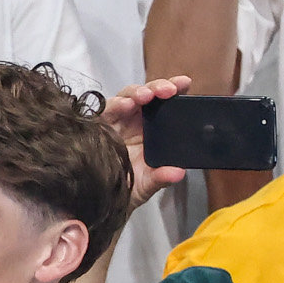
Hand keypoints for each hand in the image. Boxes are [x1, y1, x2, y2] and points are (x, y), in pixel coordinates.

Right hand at [101, 76, 191, 209]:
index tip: (185, 83)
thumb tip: (178, 173)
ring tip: (145, 96)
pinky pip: (105, 110)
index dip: (174, 88)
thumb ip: (161, 178)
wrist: (103, 200)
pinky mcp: (98, 125)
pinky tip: (125, 105)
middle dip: (157, 87)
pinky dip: (114, 105)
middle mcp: (134, 120)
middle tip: (168, 90)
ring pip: (126, 96)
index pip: (164, 102)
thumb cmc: (127, 187)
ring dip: (136, 93)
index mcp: (151, 128)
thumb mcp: (147, 184)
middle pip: (146, 93)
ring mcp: (116, 120)